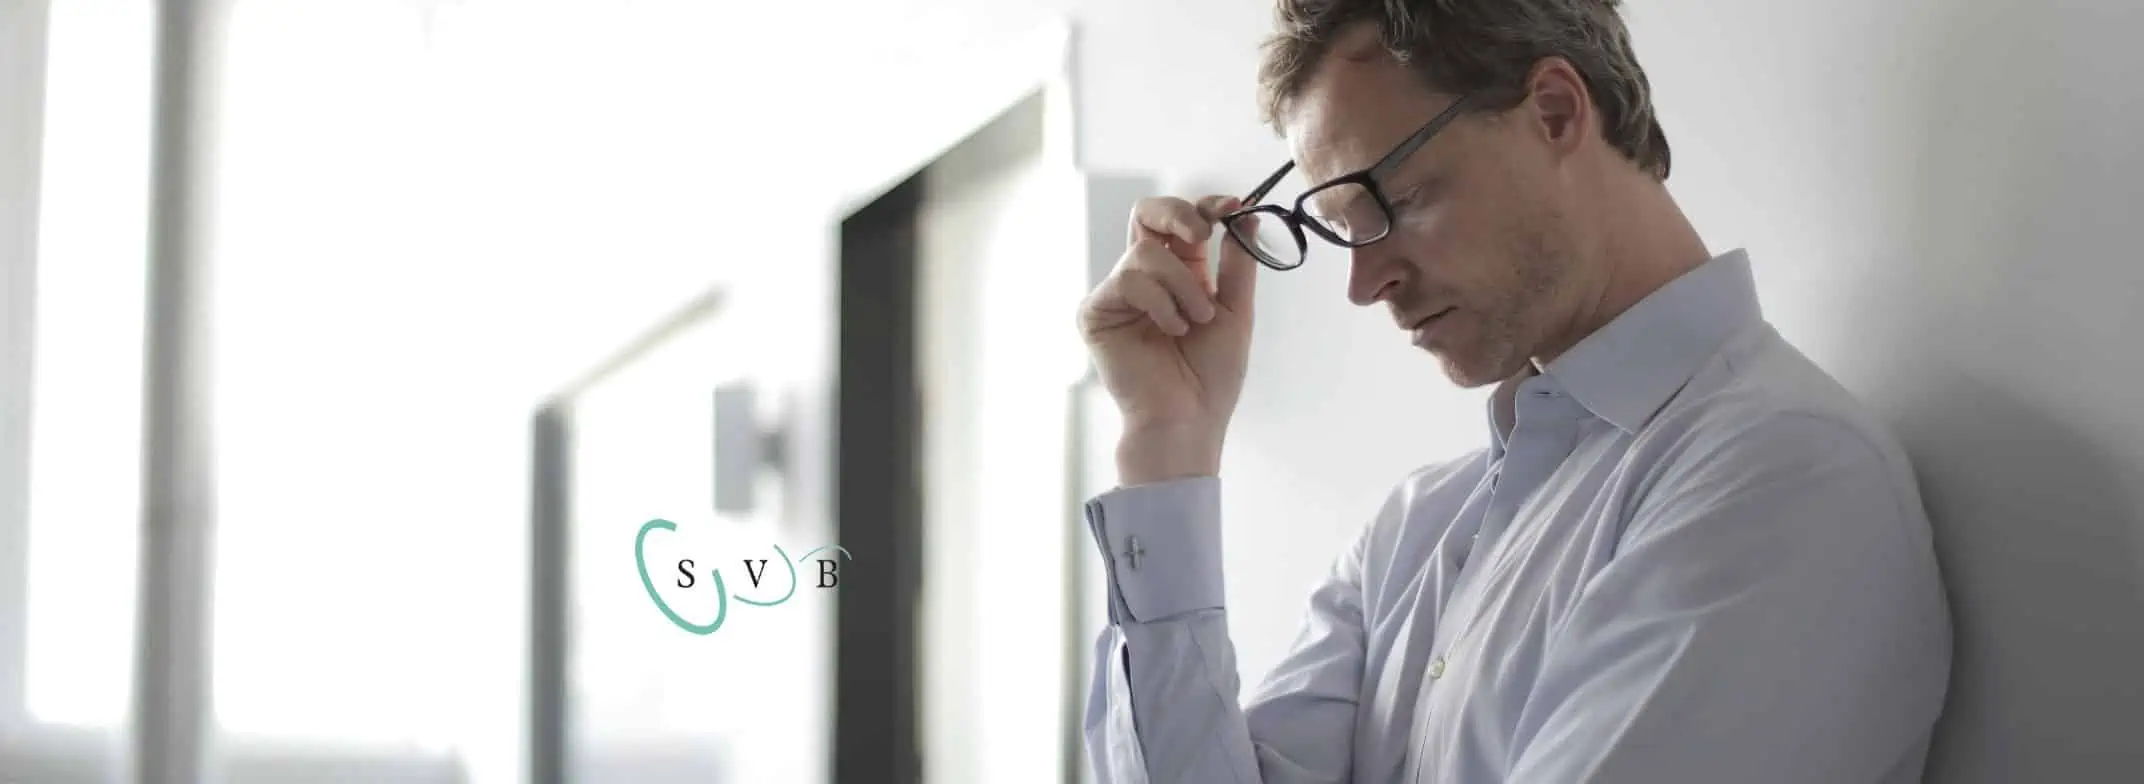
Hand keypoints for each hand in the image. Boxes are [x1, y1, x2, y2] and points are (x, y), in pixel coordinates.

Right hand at [1077, 194, 1259, 483]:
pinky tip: (1171, 330)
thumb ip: (1238, 262)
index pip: (1183, 221)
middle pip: (1146, 214)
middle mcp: (1146, 277)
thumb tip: (1247, 215)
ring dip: (1182, 285)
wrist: (1188, 417)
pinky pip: (1127, 280)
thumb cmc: (1210, 376)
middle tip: (1202, 234)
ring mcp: (1119, 294)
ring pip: (1145, 252)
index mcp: (1180, 273)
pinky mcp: (1097, 312)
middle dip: (1178, 214)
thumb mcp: (1235, 310)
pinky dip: (1158, 303)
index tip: (1232, 208)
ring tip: (1194, 321)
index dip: (1205, 207)